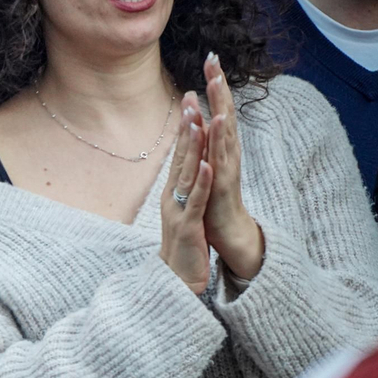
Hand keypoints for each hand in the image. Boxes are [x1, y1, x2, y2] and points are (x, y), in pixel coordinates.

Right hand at [160, 94, 213, 293]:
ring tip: (197, 121)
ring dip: (191, 147)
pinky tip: (206, 164)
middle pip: (180, 158)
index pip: (180, 155)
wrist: (177, 279)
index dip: (185, 128)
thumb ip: (184, 189)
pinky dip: (201, 182)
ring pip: (186, 174)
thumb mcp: (182, 211)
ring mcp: (178, 210)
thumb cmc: (183, 245)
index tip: (189, 101)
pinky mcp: (188, 226)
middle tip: (189, 99)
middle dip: (186, 128)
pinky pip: (195, 201)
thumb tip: (187, 168)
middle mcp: (172, 197)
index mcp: (173, 192)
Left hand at [199, 53, 264, 280]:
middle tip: (214, 59)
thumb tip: (201, 118)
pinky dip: (220, 141)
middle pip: (225, 112)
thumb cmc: (215, 197)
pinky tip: (218, 123)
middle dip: (219, 86)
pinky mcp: (225, 182)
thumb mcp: (207, 164)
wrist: (227, 231)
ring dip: (220, 106)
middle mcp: (228, 151)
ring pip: (224, 131)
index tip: (210, 60)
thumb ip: (206, 142)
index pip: (218, 109)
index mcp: (221, 146)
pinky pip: (222, 158)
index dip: (215, 85)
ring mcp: (228, 165)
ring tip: (216, 83)